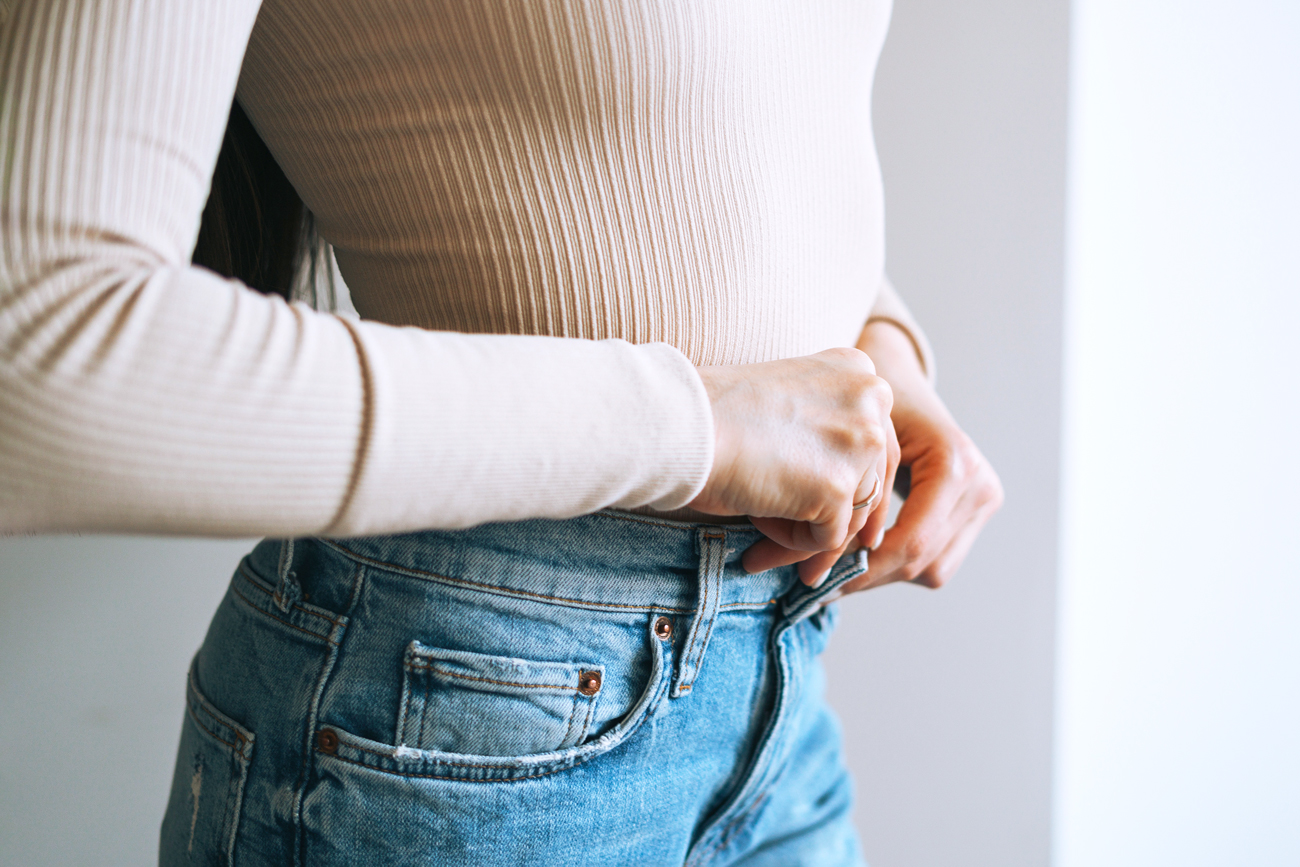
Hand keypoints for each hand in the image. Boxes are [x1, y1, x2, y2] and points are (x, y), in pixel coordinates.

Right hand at [689, 348, 897, 577]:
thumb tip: (844, 487)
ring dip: (807, 538)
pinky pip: (827, 539)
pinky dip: (791, 547)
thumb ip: (824, 428)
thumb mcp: (786, 402)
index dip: (846, 482)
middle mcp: (871, 397)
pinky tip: (756, 542)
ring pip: (852, 516)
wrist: (680, 425)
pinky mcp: (839, 486)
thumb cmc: (711, 415)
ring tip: (760, 549)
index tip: (821, 508)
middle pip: (871, 481)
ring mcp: (860, 441)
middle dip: (834, 521)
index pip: (873, 441)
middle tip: (804, 554)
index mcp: (857, 369)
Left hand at [840, 321, 1002, 592]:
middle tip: (818, 586)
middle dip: (868, 577)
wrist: (898, 378)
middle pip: (923, 561)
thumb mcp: (857, 441)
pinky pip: (938, 559)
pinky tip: (862, 558)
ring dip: (883, 575)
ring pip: (932, 570)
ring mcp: (985, 501)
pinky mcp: (977, 512)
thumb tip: (816, 557)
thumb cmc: (869, 401)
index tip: (818, 581)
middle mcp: (980, 486)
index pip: (912, 541)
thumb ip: (849, 496)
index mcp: (954, 464)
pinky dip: (899, 564)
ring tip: (836, 575)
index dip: (864, 570)